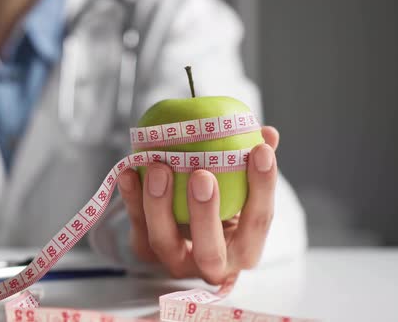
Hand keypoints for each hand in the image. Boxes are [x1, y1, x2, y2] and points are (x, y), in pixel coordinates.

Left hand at [117, 126, 278, 284]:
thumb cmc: (222, 205)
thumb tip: (267, 133)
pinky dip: (131, 199)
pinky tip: (129, 172)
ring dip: (160, 205)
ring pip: (164, 243)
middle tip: (202, 175)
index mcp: (245, 249)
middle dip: (205, 215)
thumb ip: (252, 163)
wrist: (183, 230)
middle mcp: (212, 265)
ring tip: (160, 168)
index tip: (259, 151)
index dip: (263, 187)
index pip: (258, 221)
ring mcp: (176, 262)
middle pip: (210, 252)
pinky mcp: (145, 252)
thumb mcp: (242, 188)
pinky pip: (136, 228)